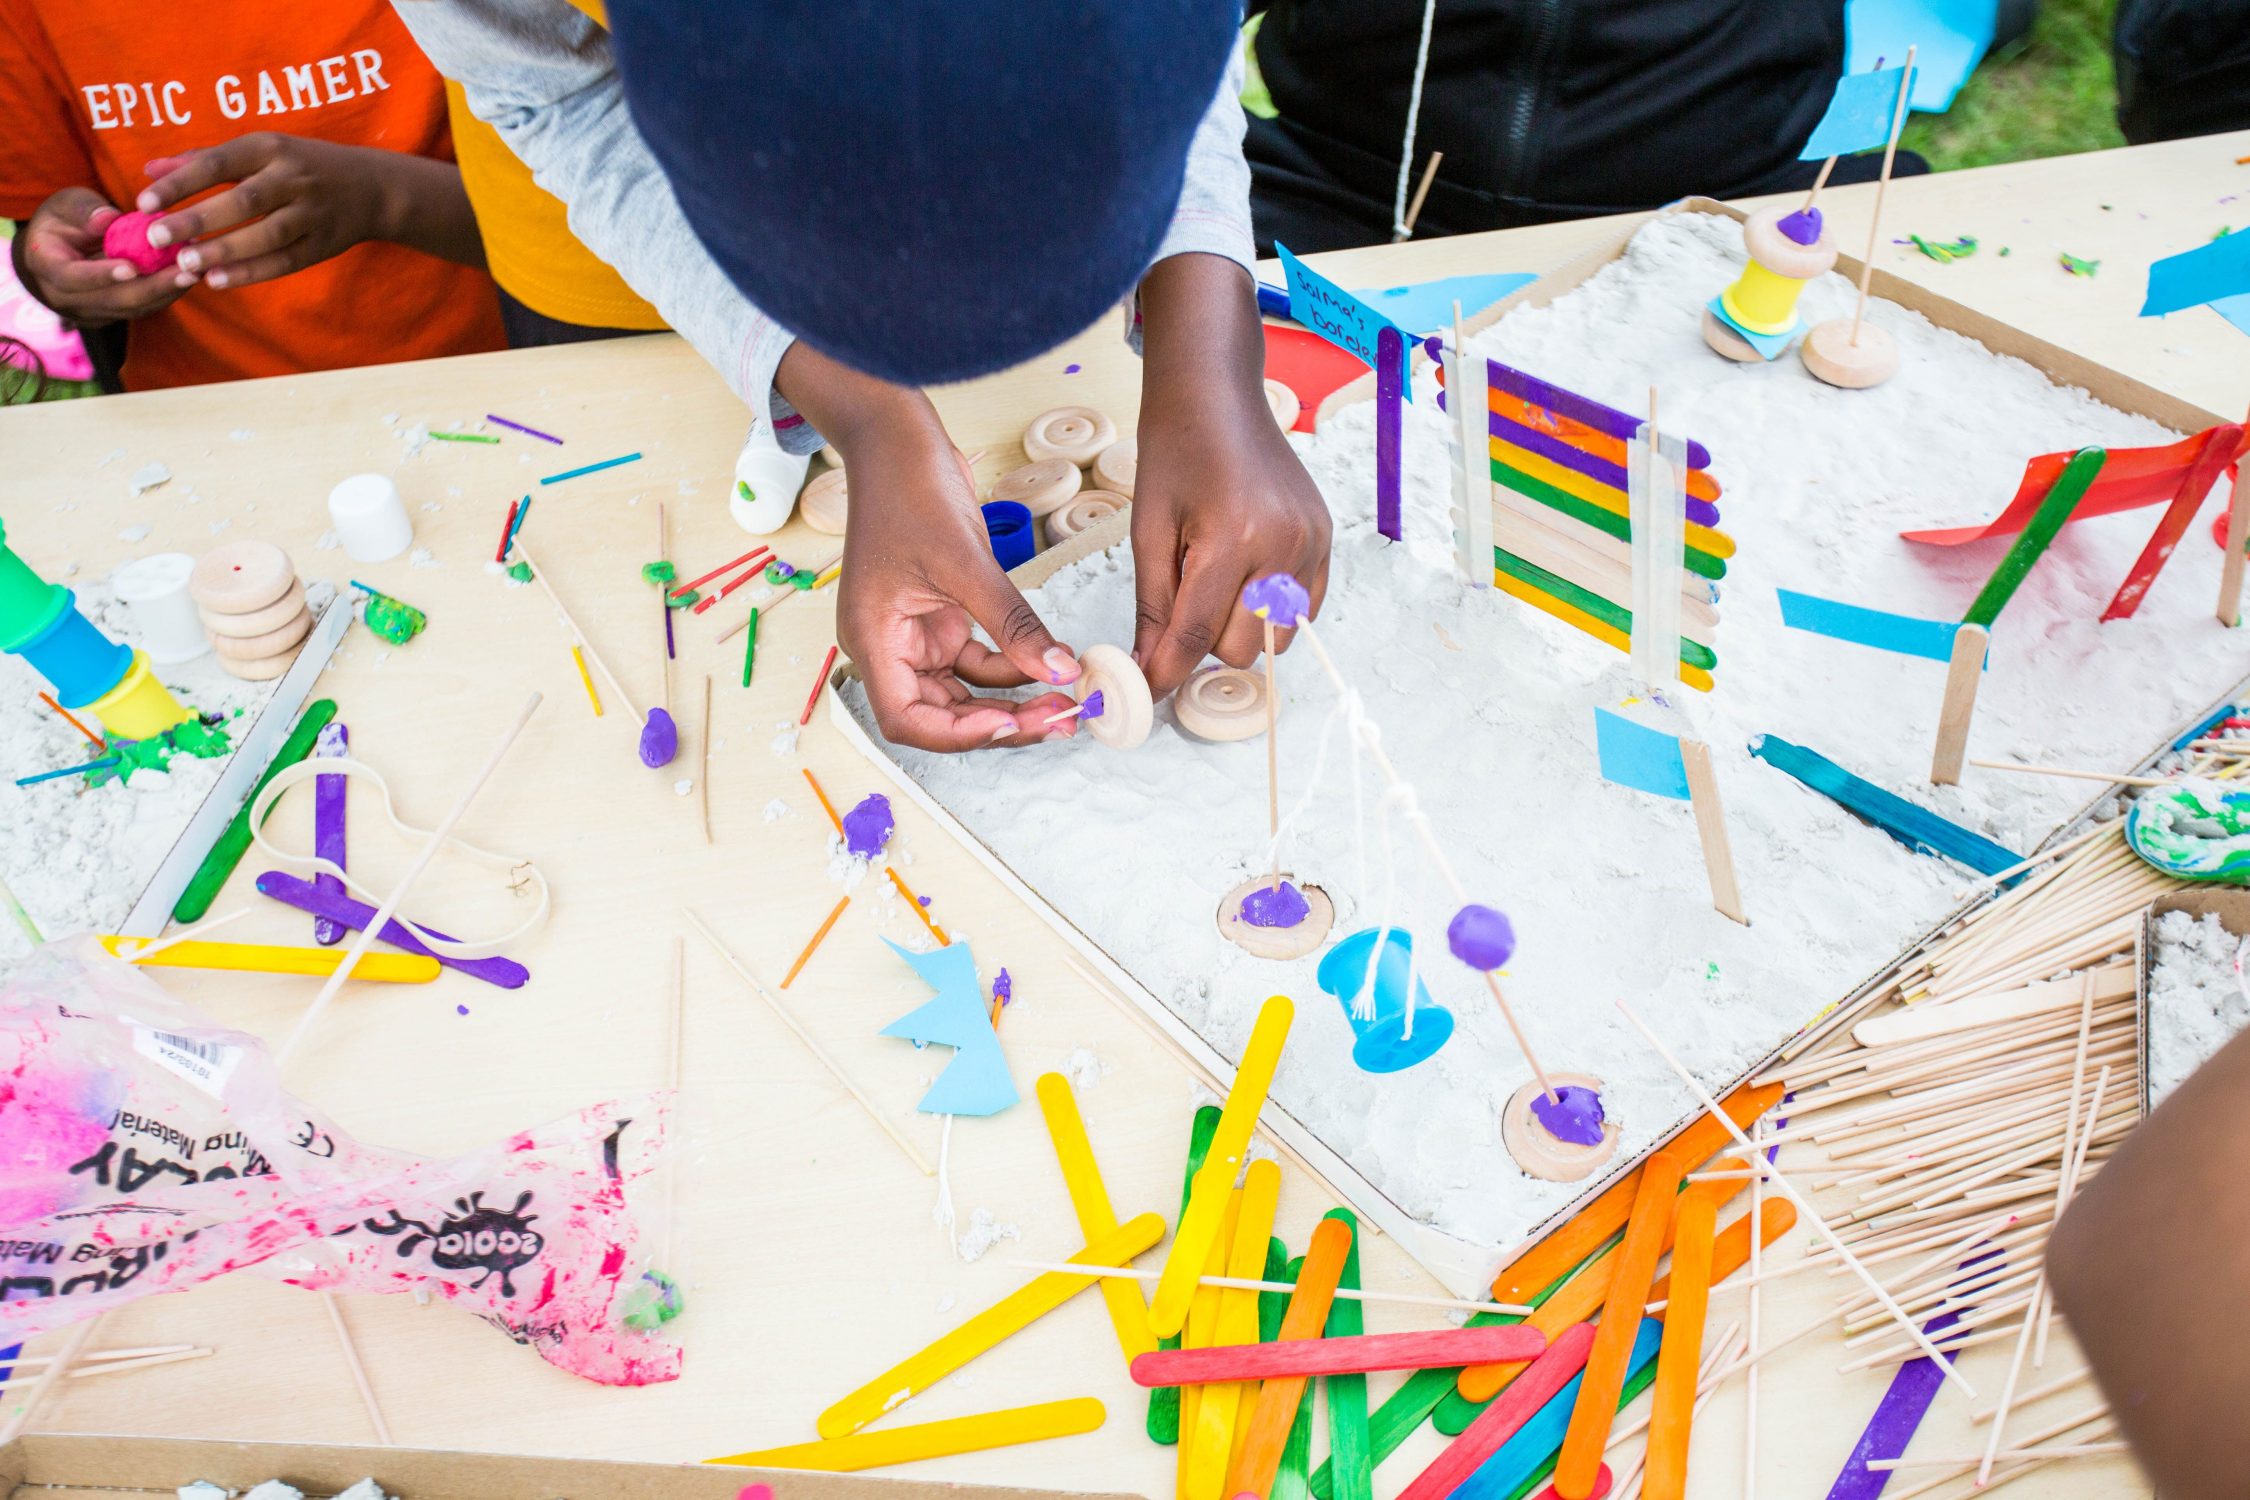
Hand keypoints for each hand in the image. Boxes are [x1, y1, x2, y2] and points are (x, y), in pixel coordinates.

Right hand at [13, 187, 195, 323]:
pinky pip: (145, 307)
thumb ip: (83, 211)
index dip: (101, 275)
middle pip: (113, 300)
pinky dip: (169, 292)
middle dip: (153, 288)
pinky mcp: (116, 314)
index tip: (131, 268)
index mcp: (46, 266)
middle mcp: (67, 297)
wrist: (59, 248)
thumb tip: (109, 219)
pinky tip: (192, 275)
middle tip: (187, 272)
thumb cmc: (63, 219)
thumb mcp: (65, 204)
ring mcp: (93, 311)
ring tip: (197, 272)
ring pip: (134, 308)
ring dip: (169, 292)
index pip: (72, 277)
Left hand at [136, 134, 396, 289]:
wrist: (372, 188)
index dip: (181, 183)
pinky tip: (218, 281)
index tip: (144, 202)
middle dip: (198, 220)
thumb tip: (149, 170)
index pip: (219, 164)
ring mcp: (312, 213)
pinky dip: (251, 272)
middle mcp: (294, 178)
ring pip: (266, 235)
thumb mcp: (258, 151)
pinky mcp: (324, 244)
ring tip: (185, 264)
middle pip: (243, 201)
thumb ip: (203, 160)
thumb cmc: (300, 165)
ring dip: (224, 251)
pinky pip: (285, 261)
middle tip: (157, 237)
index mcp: (271, 148)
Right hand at [792, 349, 1083, 751]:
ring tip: (1065, 701)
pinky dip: (1014, 667)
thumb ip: (1013, 625)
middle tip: (1059, 720)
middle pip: (942, 714)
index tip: (1010, 724)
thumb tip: (1059, 671)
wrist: (898, 439)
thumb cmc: (907, 488)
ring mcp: (916, 634)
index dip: (958, 733)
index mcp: (873, 640)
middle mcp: (890, 646)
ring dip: (1013, 701)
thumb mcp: (966, 562)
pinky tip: (1051, 662)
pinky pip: (981, 660)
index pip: (908, 719)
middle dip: (1000, 722)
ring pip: (966, 692)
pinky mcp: (943, 617)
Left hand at [1130, 254, 1331, 697]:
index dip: (1165, 669)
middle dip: (1202, 643)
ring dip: (1238, 629)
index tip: (1145, 689)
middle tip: (1179, 605)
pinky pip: (1304, 612)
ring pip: (1274, 637)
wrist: (1217, 392)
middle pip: (1240, 646)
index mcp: (1230, 537)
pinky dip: (1271, 612)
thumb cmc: (1174, 450)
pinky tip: (1245, 577)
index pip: (1195, 633)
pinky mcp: (1325, 540)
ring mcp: (1311, 543)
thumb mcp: (1148, 528)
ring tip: (1214, 582)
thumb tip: (1148, 668)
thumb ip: (1152, 605)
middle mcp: (1282, 544)